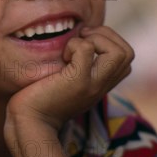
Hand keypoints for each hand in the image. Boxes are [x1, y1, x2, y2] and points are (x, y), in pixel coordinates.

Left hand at [6, 26, 133, 133]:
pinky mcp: (77, 81)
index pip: (126, 58)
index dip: (109, 41)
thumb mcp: (65, 82)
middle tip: (82, 38)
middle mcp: (101, 85)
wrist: (29, 121)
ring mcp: (92, 84)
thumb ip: (76, 67)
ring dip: (96, 39)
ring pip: (119, 52)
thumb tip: (76, 39)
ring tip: (74, 47)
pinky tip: (61, 57)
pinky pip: (86, 49)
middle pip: (127, 53)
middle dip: (106, 35)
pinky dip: (74, 44)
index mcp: (100, 84)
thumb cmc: (39, 99)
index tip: (85, 40)